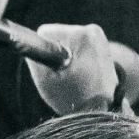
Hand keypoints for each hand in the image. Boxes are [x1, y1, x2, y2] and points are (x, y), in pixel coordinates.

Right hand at [21, 23, 138, 114]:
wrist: (101, 109)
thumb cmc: (72, 95)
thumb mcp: (44, 77)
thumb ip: (36, 53)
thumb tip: (34, 41)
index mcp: (77, 34)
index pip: (45, 34)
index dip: (44, 52)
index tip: (53, 67)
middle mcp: (91, 30)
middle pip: (59, 36)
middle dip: (59, 54)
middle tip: (65, 75)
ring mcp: (100, 37)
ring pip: (70, 43)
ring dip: (69, 57)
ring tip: (76, 77)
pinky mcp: (104, 45)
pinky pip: (80, 48)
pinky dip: (79, 59)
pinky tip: (83, 75)